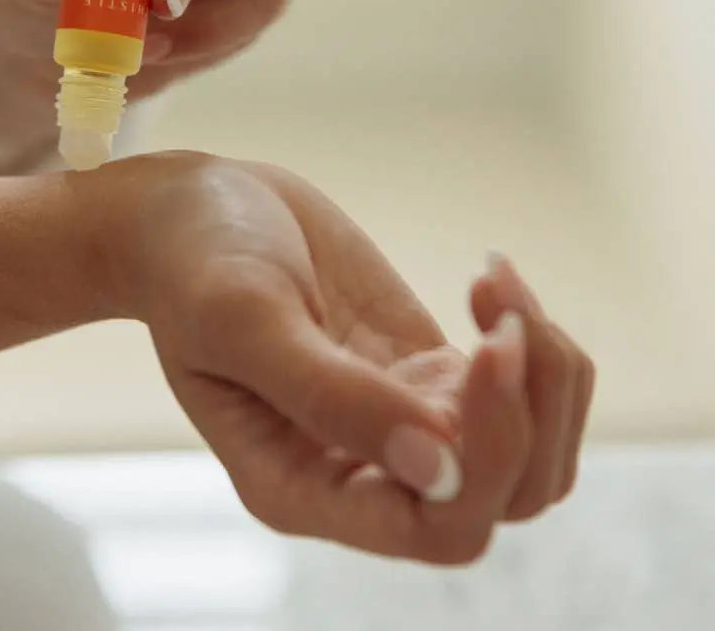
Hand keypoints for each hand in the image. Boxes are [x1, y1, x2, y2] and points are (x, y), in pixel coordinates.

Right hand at [95, 153, 594, 563]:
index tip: (484, 347)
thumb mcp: (244, 318)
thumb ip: (329, 396)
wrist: (193, 211)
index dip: (488, 457)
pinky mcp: (423, 371)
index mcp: (301, 487)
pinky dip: (530, 335)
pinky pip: (519, 391)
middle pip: (504, 497)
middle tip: (501, 312)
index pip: (438, 528)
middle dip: (530, 407)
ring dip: (546, 372)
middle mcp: (358, 474)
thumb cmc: (194, 264)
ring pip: (529, 453)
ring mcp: (399, 422)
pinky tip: (489, 276)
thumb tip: (437, 466)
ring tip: (497, 283)